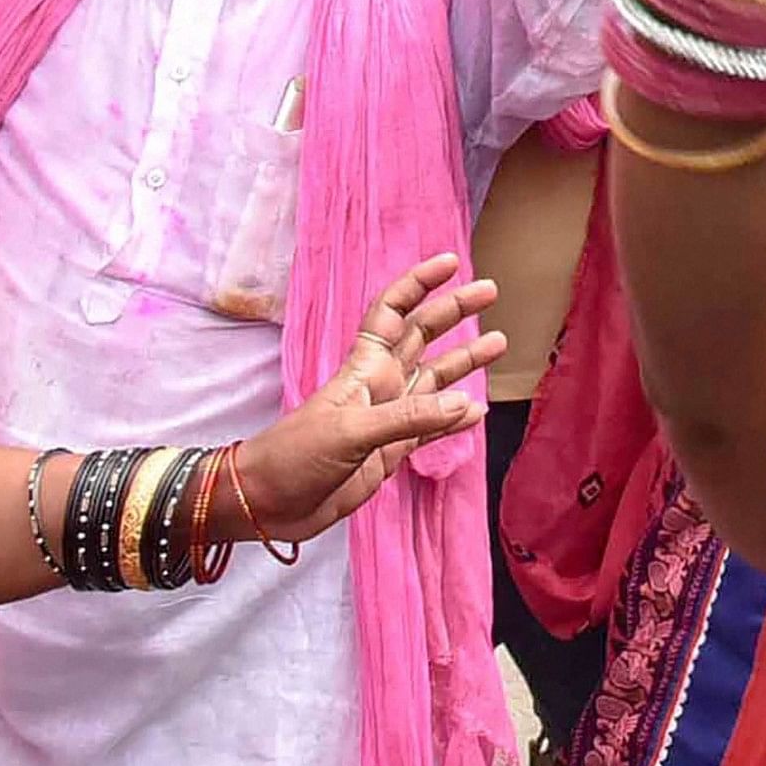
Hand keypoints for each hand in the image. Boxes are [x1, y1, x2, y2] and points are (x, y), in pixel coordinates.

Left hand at [233, 255, 503, 544]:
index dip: (419, 283)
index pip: (394, 311)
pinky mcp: (390, 452)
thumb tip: (465, 404)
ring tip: (498, 343)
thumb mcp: (351, 431)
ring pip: (433, 380)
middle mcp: (380, 385)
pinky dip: (454, 420)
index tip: (451, 263)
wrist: (268, 502)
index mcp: (364, 369)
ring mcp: (386, 418)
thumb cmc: (295, 456)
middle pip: (422, 336)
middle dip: (454, 311)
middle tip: (491, 290)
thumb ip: (409, 417)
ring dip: (463, 361)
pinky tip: (476, 412)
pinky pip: (430, 428)